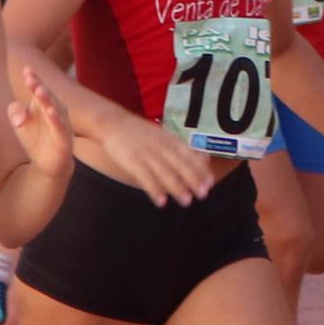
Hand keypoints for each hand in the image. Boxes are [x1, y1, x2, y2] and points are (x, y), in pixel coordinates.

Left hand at [5, 58, 75, 184]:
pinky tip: (50, 112)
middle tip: (30, 79)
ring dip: (48, 100)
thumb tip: (19, 117)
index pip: (38, 89)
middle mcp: (54, 110)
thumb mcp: (19, 124)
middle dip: (39, 86)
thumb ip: (14, 113)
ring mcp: (60, 123)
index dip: (33, 79)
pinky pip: (60, 127)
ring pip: (55, 108)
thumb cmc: (35, 139)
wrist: (47, 163)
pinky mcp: (64, 138)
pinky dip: (56, 120)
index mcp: (42, 104)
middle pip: (47, 96)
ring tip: (39, 92)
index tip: (26, 70)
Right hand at [90, 106, 220, 204]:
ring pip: (164, 172)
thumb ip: (183, 148)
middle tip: (202, 194)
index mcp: (169, 139)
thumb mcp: (165, 135)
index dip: (200, 169)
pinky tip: (161, 201)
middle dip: (192, 179)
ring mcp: (146, 154)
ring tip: (186, 201)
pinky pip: (145, 177)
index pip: (189, 154)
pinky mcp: (132, 161)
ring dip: (177, 187)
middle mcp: (160, 146)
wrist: (113, 123)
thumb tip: (206, 160)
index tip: (210, 182)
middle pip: (179, 164)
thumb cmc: (142, 133)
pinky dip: (154, 190)